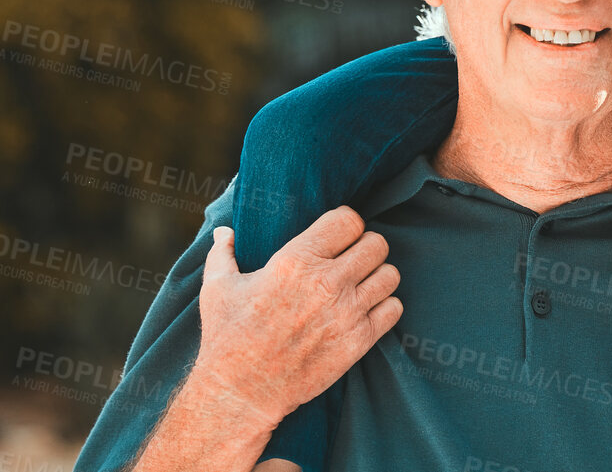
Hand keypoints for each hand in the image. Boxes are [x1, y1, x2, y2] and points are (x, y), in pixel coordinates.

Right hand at [192, 209, 401, 425]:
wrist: (241, 392)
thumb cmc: (227, 337)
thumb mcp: (217, 287)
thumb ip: (222, 253)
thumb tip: (223, 231)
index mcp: (296, 260)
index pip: (350, 220)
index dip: (348, 224)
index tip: (340, 236)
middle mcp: (327, 282)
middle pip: (377, 244)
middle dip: (366, 248)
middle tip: (352, 260)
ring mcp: (346, 312)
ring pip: (390, 274)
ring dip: (378, 277)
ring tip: (362, 285)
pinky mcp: (358, 341)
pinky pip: (393, 309)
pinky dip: (385, 307)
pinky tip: (366, 310)